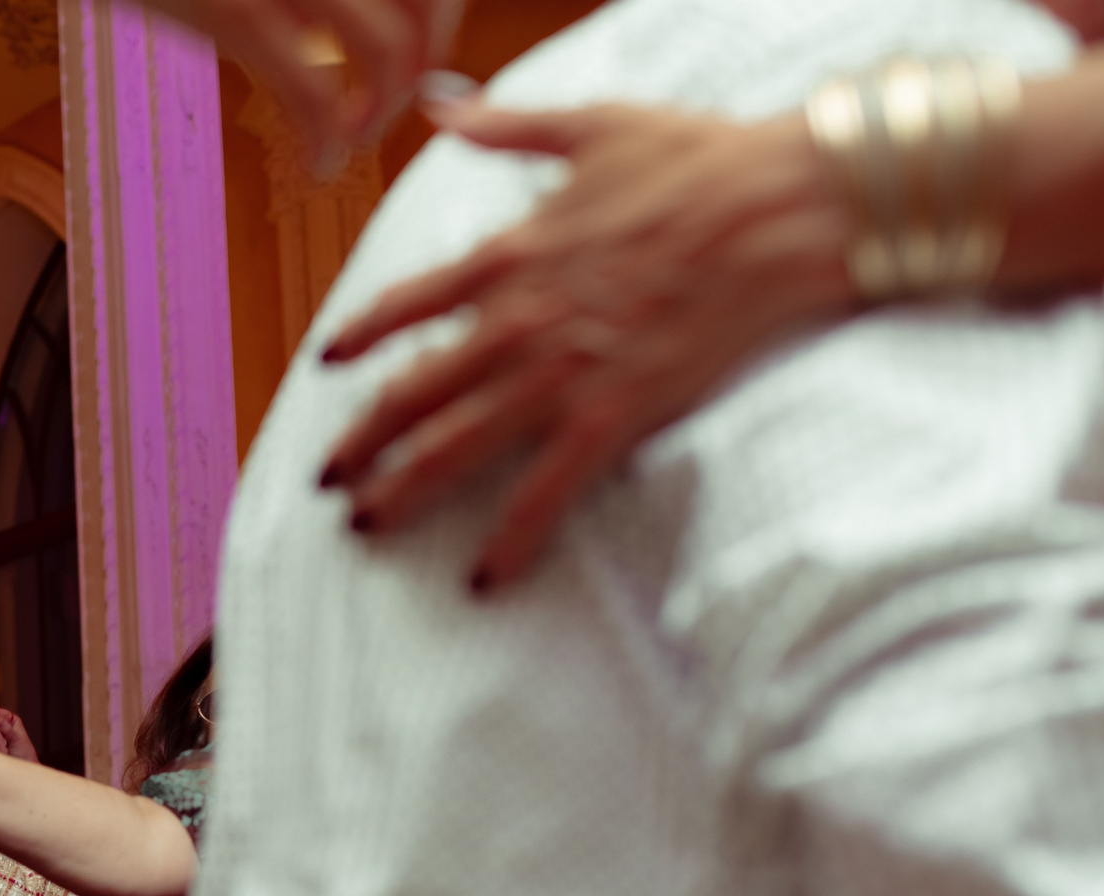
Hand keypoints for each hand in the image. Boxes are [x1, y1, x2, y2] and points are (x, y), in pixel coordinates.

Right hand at [134, 0, 464, 172]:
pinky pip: (313, 96)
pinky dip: (326, 143)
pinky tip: (316, 163)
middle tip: (383, 104)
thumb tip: (346, 25)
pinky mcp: (234, 11)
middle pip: (427, 9)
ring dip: (382, 111)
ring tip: (351, 135)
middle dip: (421, 70)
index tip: (419, 56)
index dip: (437, 21)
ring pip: (391, 52)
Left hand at [318, 104, 847, 589]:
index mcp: (509, 256)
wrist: (775, 210)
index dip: (361, 336)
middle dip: (361, 441)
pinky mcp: (608, 419)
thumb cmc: (699, 161)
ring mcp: (556, 377)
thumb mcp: (592, 123)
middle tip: (328, 478)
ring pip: (454, 448)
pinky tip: (481, 579)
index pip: (407, 305)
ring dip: (403, 491)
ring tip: (367, 524)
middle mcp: (516, 323)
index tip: (329, 365)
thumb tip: (445, 108)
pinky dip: (508, 541)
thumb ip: (507, 126)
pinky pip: (542, 495)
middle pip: (412, 393)